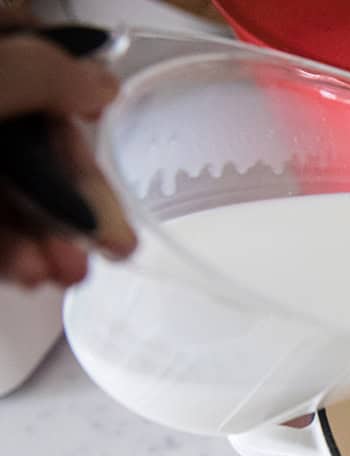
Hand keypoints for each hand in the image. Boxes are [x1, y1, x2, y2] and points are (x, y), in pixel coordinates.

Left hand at [0, 12, 133, 287]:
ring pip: (14, 196)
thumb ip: (47, 74)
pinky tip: (32, 273)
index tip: (105, 125)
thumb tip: (102, 84)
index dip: (78, 99)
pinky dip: (13, 254)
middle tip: (111, 243)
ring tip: (69, 272)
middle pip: (36, 145)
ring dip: (50, 238)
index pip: (43, 65)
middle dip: (75, 201)